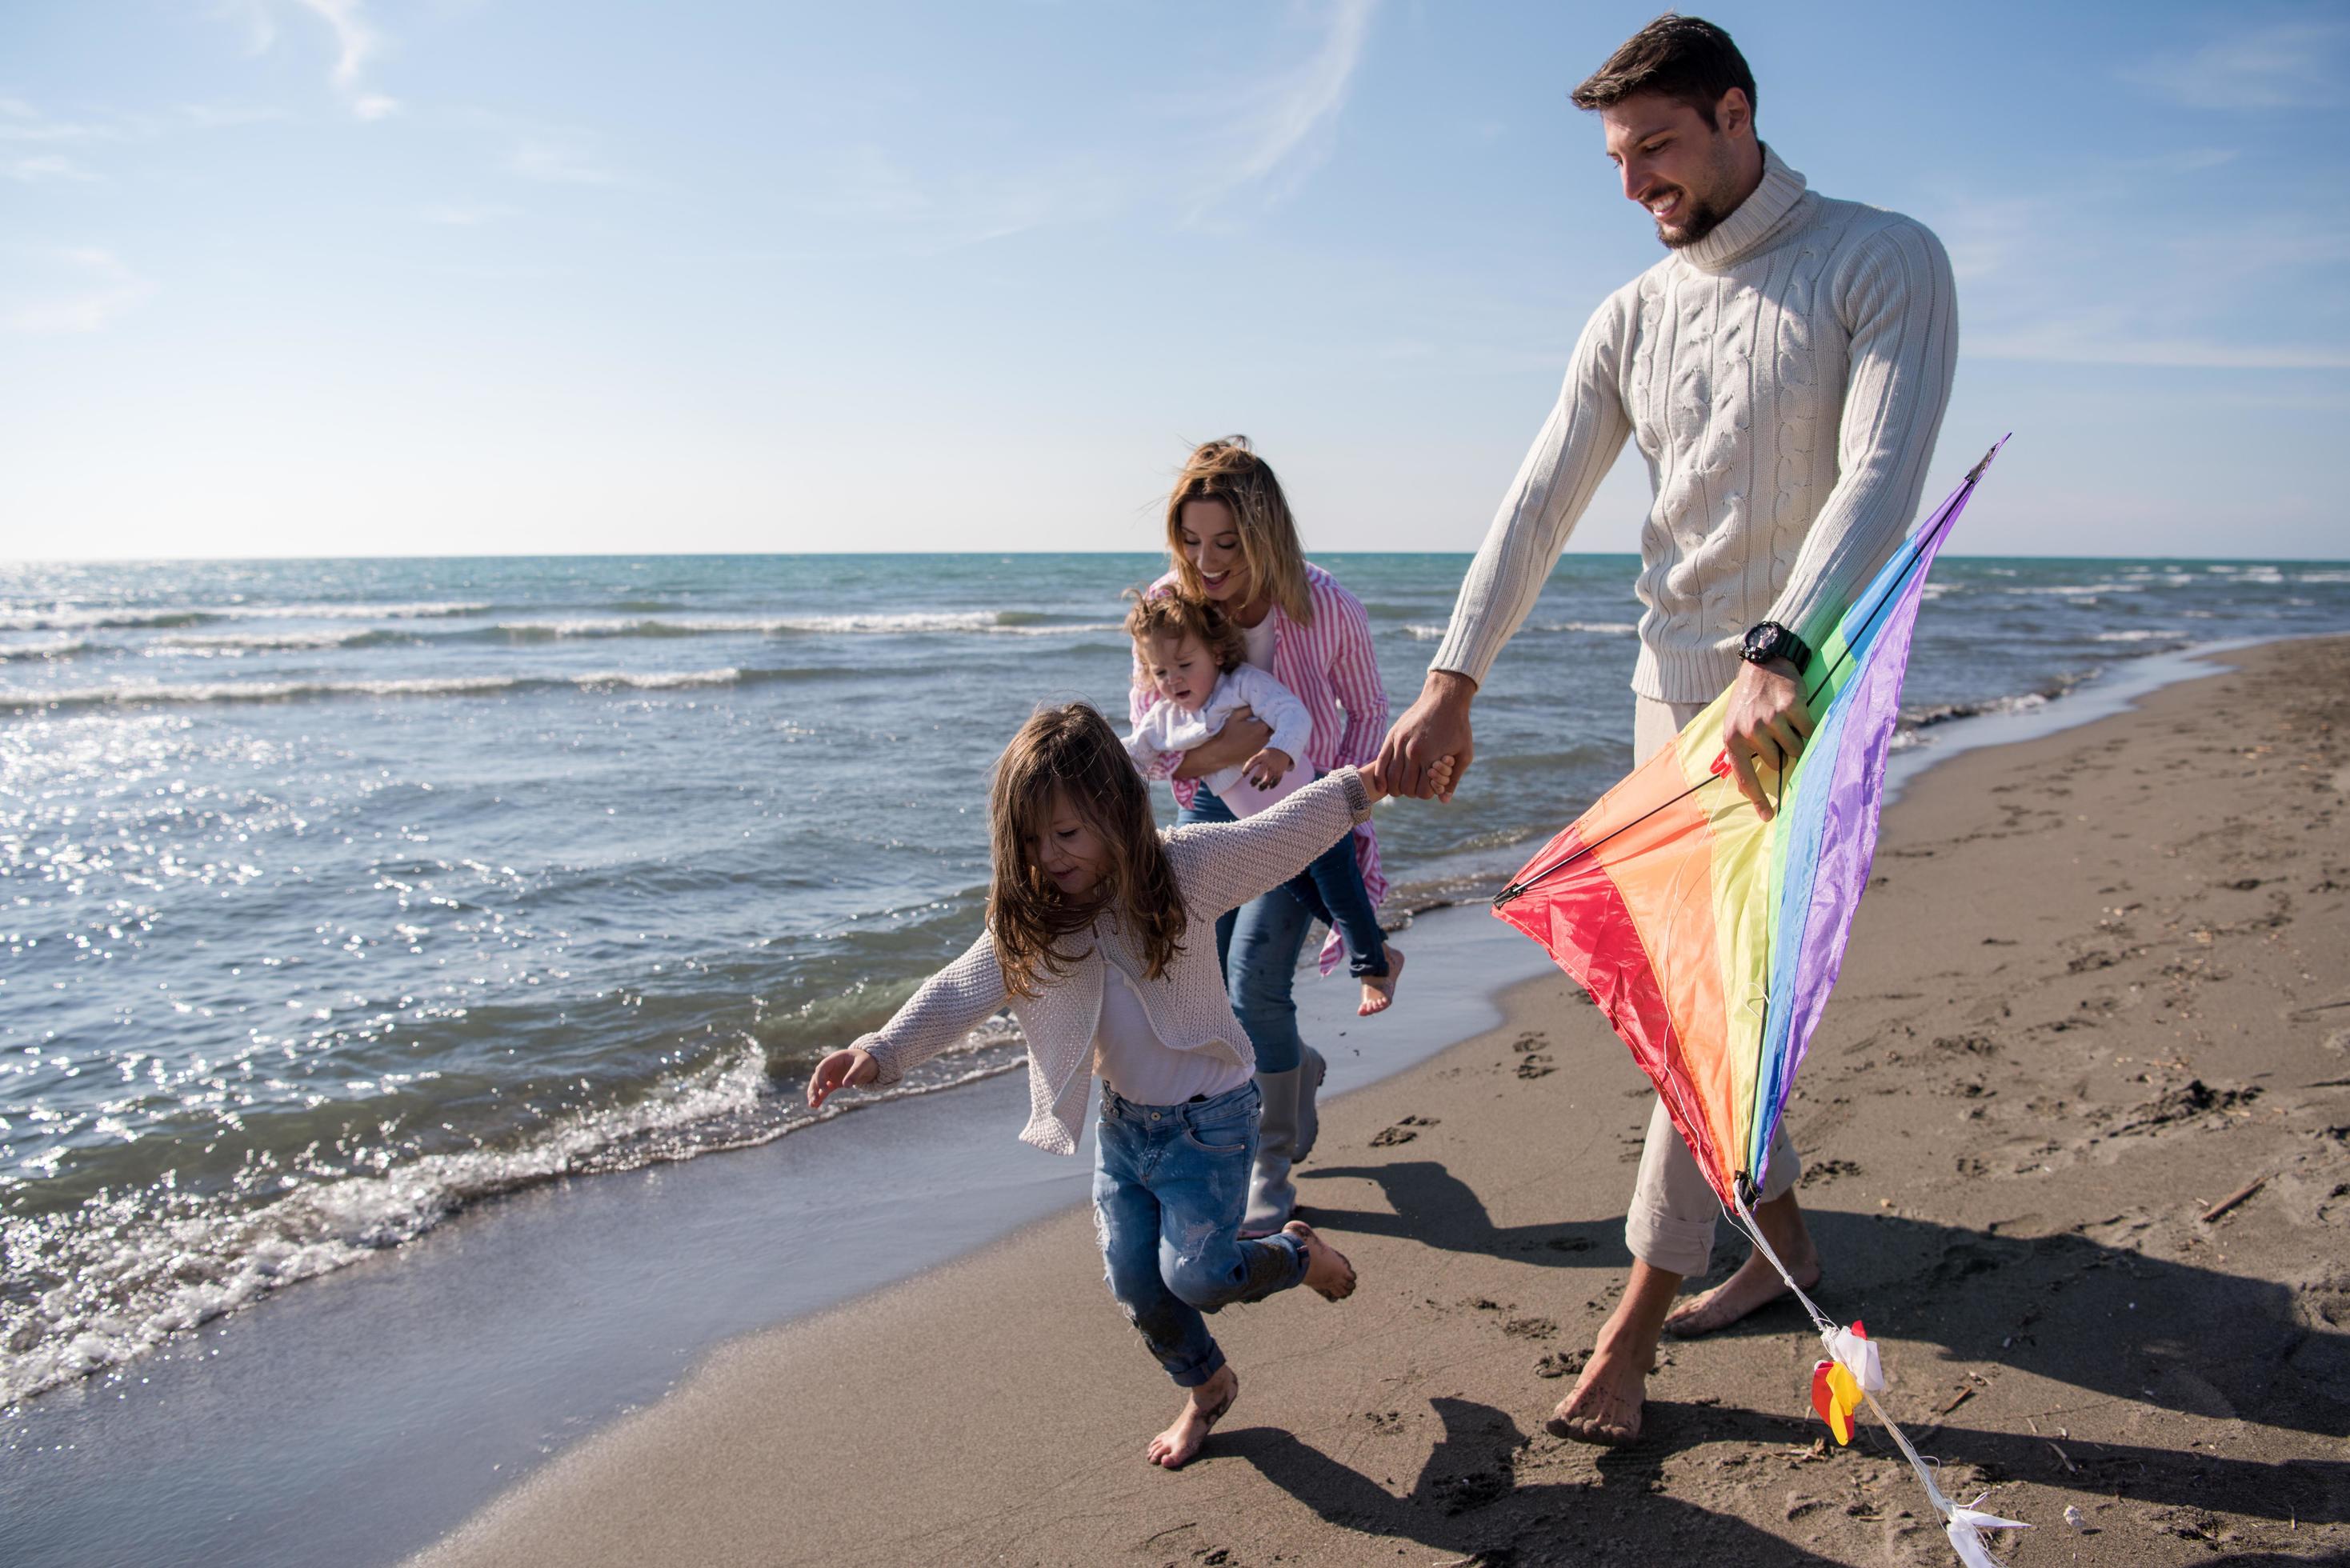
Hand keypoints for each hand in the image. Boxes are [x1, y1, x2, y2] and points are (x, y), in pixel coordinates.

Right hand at [807, 1047, 877, 1109]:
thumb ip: (854, 1074)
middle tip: (814, 1099)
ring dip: (814, 1094)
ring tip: (812, 1105)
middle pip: (817, 1077)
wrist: (872, 1063)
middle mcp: (830, 1067)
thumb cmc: (867, 1060)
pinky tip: (815, 1106)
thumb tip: (845, 1086)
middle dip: (815, 1088)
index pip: (823, 1067)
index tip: (824, 1089)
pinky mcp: (834, 1083)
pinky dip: (820, 1097)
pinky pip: (824, 1091)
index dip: (820, 1077)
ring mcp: (831, 1075)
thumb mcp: (863, 1065)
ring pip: (818, 1084)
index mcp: (835, 1059)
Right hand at [1173, 709, 1272, 780]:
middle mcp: (1265, 738)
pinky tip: (1260, 735)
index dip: (1272, 713)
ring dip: (1271, 730)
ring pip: (1273, 736)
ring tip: (1267, 724)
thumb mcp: (1236, 716)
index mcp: (1260, 728)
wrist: (1222, 752)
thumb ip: (1248, 709)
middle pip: (1276, 727)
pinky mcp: (1261, 752)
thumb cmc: (1228, 733)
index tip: (1269, 709)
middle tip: (1269, 716)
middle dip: (1273, 721)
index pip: (1274, 717)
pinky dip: (1267, 738)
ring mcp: (1264, 747)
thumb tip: (1257, 705)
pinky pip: (1268, 743)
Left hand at [1243, 747, 1292, 789]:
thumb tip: (1245, 773)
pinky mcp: (1280, 771)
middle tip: (1251, 784)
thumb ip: (1254, 762)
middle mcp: (1268, 762)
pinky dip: (1273, 784)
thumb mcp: (1261, 754)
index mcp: (1262, 756)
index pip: (1252, 762)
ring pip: (1268, 779)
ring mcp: (1274, 767)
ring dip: (1263, 785)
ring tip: (1260, 788)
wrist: (1283, 750)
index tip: (1243, 775)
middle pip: (1260, 772)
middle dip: (1255, 779)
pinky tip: (1269, 787)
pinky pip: (1276, 780)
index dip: (1246, 768)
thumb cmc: (1268, 754)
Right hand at [1371, 671, 1475, 800]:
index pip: (1423, 792)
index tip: (1432, 786)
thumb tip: (1443, 801)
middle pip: (1406, 788)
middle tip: (1418, 785)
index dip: (1428, 793)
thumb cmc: (1458, 727)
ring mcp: (1400, 744)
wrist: (1445, 698)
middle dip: (1413, 791)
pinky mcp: (1392, 736)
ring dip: (1397, 788)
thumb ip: (1453, 780)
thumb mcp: (1464, 754)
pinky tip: (1383, 786)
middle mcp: (1413, 752)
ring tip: (1403, 786)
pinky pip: (1380, 764)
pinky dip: (1380, 779)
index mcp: (1431, 758)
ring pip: (1391, 779)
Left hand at [1721, 658, 1812, 820]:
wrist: (1763, 663)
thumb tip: (1744, 789)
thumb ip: (1740, 754)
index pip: (1745, 776)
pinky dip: (1806, 724)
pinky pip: (1807, 731)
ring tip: (1783, 720)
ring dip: (1794, 738)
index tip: (1767, 817)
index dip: (1757, 799)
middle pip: (1778, 763)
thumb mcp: (1734, 725)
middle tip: (1775, 731)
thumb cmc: (1749, 699)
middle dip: (1781, 752)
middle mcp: (1749, 731)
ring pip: (1795, 749)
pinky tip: (1795, 710)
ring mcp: (1770, 719)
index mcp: (1733, 738)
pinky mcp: (1791, 708)